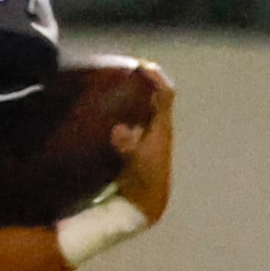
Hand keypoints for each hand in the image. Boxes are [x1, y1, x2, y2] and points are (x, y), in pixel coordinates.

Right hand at [109, 62, 175, 222]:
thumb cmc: (145, 183)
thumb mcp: (137, 163)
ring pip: (143, 105)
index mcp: (162, 127)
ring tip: (111, 82)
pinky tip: (104, 108)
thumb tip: (120, 130)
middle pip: (154, 95)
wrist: (144, 204)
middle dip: (141, 80)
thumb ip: (129, 146)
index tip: (140, 65)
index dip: (155, 77)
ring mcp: (148, 135)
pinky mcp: (137, 144)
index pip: (165, 94)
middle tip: (122, 68)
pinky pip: (131, 117)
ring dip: (131, 92)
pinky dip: (122, 108)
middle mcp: (158, 127)